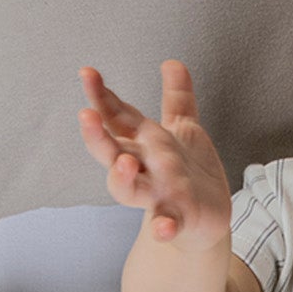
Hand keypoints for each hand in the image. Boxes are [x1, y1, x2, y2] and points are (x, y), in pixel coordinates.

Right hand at [77, 59, 232, 252]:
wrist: (206, 219)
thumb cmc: (189, 174)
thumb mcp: (183, 130)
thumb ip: (177, 98)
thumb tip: (173, 63)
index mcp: (142, 145)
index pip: (116, 118)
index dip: (101, 96)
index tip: (88, 73)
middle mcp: (143, 169)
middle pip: (111, 153)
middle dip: (97, 136)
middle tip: (86, 116)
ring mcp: (157, 194)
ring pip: (129, 188)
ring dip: (121, 178)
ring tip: (124, 163)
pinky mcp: (177, 218)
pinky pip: (165, 223)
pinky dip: (162, 226)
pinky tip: (162, 228)